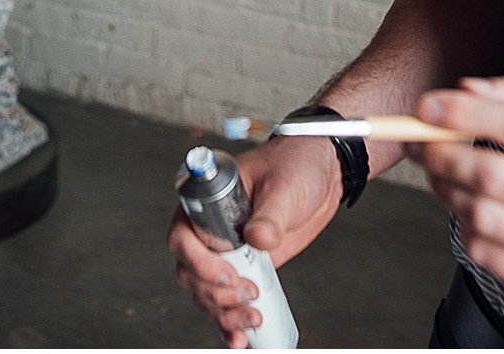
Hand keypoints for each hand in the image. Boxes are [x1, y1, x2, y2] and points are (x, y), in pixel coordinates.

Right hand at [168, 137, 339, 347]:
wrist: (320, 176)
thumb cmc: (294, 166)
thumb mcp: (283, 186)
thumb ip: (269, 214)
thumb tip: (259, 238)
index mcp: (205, 202)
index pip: (183, 238)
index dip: (200, 262)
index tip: (229, 274)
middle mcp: (208, 231)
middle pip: (191, 274)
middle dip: (216, 293)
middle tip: (248, 294)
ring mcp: (225, 254)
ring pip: (205, 294)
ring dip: (223, 313)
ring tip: (251, 319)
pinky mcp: (245, 270)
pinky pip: (226, 302)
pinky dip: (229, 323)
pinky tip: (240, 338)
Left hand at [410, 76, 503, 330]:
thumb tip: (467, 89)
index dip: (465, 113)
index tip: (427, 106)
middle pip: (495, 174)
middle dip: (443, 154)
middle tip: (423, 143)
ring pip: (482, 216)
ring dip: (449, 190)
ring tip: (444, 176)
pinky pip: (487, 254)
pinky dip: (467, 228)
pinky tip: (473, 213)